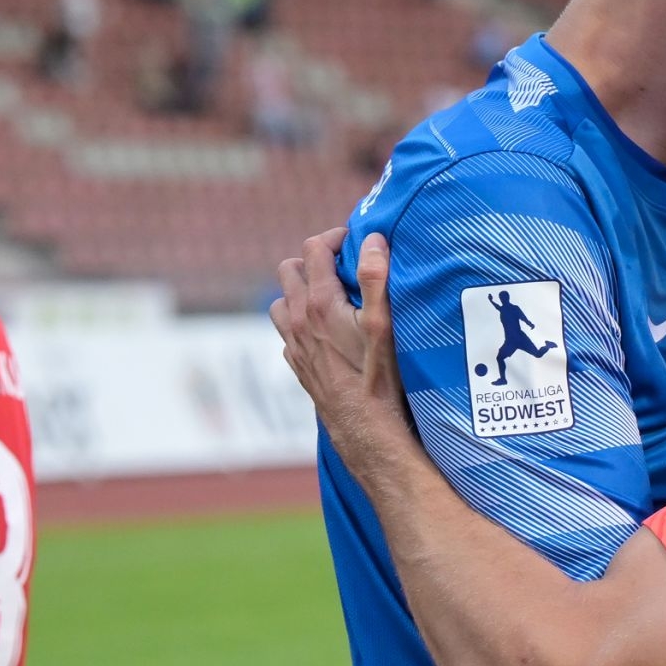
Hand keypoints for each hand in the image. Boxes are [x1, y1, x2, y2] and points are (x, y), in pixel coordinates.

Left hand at [269, 229, 414, 479]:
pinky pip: (287, 331)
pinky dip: (300, 321)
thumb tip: (372, 239)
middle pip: (289, 269)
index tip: (353, 241)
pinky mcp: (297, 363)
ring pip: (281, 301)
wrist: (365, 428)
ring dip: (300, 291)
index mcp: (319, 303)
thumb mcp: (384, 323)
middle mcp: (298, 320)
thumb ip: (376, 277)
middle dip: (313, 260)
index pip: (314, 249)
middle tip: (341, 266)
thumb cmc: (378, 376)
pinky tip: (324, 329)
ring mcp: (293, 343)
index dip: (334, 237)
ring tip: (329, 295)